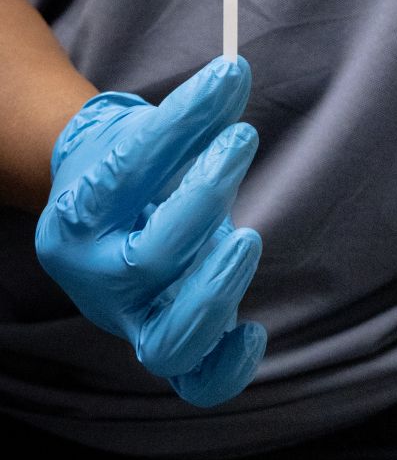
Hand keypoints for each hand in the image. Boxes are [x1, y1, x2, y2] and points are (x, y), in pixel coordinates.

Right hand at [36, 56, 266, 406]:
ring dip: (217, 290)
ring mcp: (130, 320)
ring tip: (245, 238)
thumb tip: (235, 76)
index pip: (126, 171)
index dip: (182, 123)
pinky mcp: (164, 343)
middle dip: (202, 202)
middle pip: (146, 262)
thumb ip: (190, 114)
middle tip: (239, 142)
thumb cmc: (127, 173)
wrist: (96, 217)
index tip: (230, 79)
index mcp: (77, 216)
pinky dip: (227, 366)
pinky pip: (196, 383)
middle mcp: (96, 279)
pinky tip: (255, 330)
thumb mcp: (144, 136)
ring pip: (168, 342)